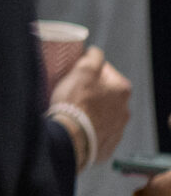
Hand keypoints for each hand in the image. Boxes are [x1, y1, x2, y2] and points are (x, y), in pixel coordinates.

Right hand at [53, 48, 132, 166]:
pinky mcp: (108, 143)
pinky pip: (98, 130)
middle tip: (72, 93)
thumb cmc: (75, 104)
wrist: (70, 139)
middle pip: (105, 93)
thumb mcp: (82, 71)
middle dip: (91, 92)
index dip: (88, 70)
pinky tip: (77, 125)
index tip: (76, 75)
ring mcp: (117, 128)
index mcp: (121, 89)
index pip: (105, 70)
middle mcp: (124, 109)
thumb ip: (92, 58)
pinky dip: (89, 126)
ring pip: (103, 112)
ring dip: (91, 110)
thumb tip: (95, 52)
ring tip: (73, 111)